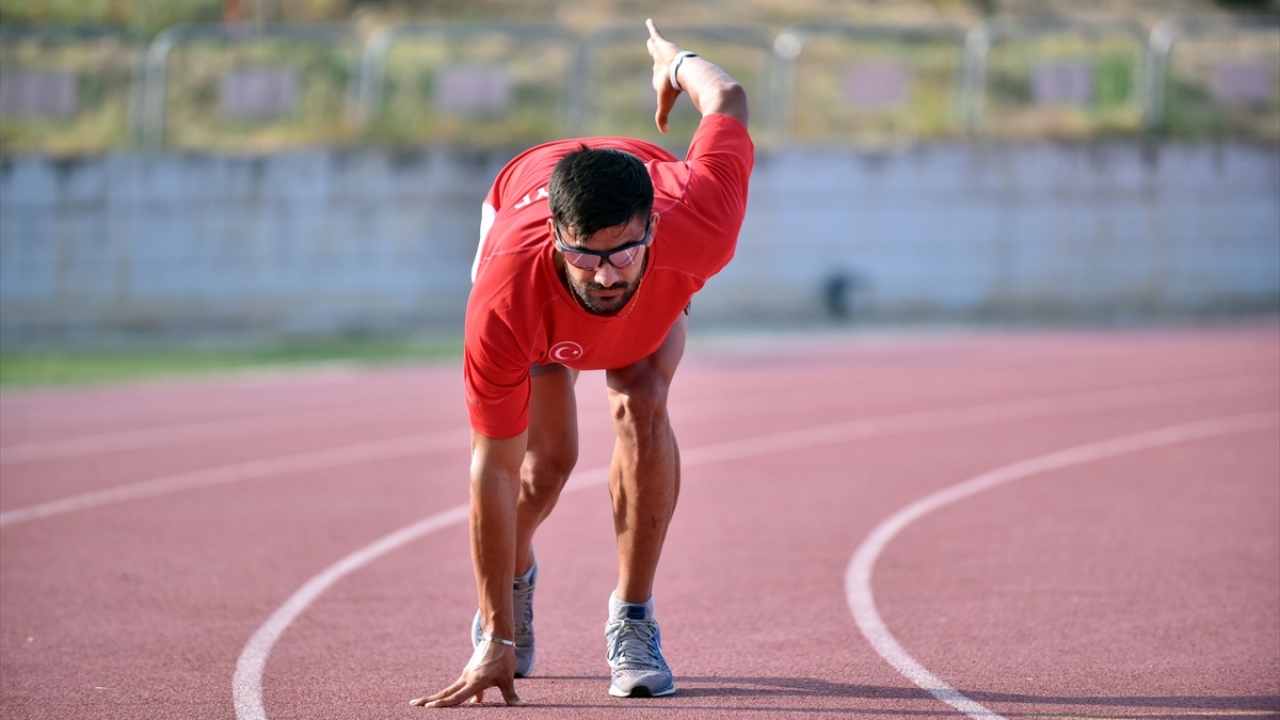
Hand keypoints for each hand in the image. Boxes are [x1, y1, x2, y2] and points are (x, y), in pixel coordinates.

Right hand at [409, 640, 526, 707]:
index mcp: (476, 682)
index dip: (444, 703)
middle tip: (413, 704)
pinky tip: (442, 702)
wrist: (497, 638)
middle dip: (429, 699)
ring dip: (435, 697)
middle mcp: (467, 679)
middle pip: (445, 692)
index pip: (457, 696)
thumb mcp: (507, 678)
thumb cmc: (503, 659)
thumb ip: (511, 695)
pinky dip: (448, 695)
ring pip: (448, 690)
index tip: (430, 707)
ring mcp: (466, 676)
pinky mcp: (468, 673)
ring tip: (421, 703)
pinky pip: (456, 687)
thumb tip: (521, 706)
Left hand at [645, 18, 681, 132]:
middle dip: (655, 58)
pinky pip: (656, 33)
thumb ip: (663, 118)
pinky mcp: (662, 45)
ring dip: (653, 43)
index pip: (659, 78)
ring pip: (655, 48)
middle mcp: (664, 65)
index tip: (660, 80)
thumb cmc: (673, 90)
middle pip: (657, 61)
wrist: (682, 74)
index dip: (658, 79)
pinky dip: (652, 27)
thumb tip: (664, 134)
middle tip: (653, 55)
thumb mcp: (664, 104)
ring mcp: (663, 55)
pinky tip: (648, 20)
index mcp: (664, 79)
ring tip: (651, 38)